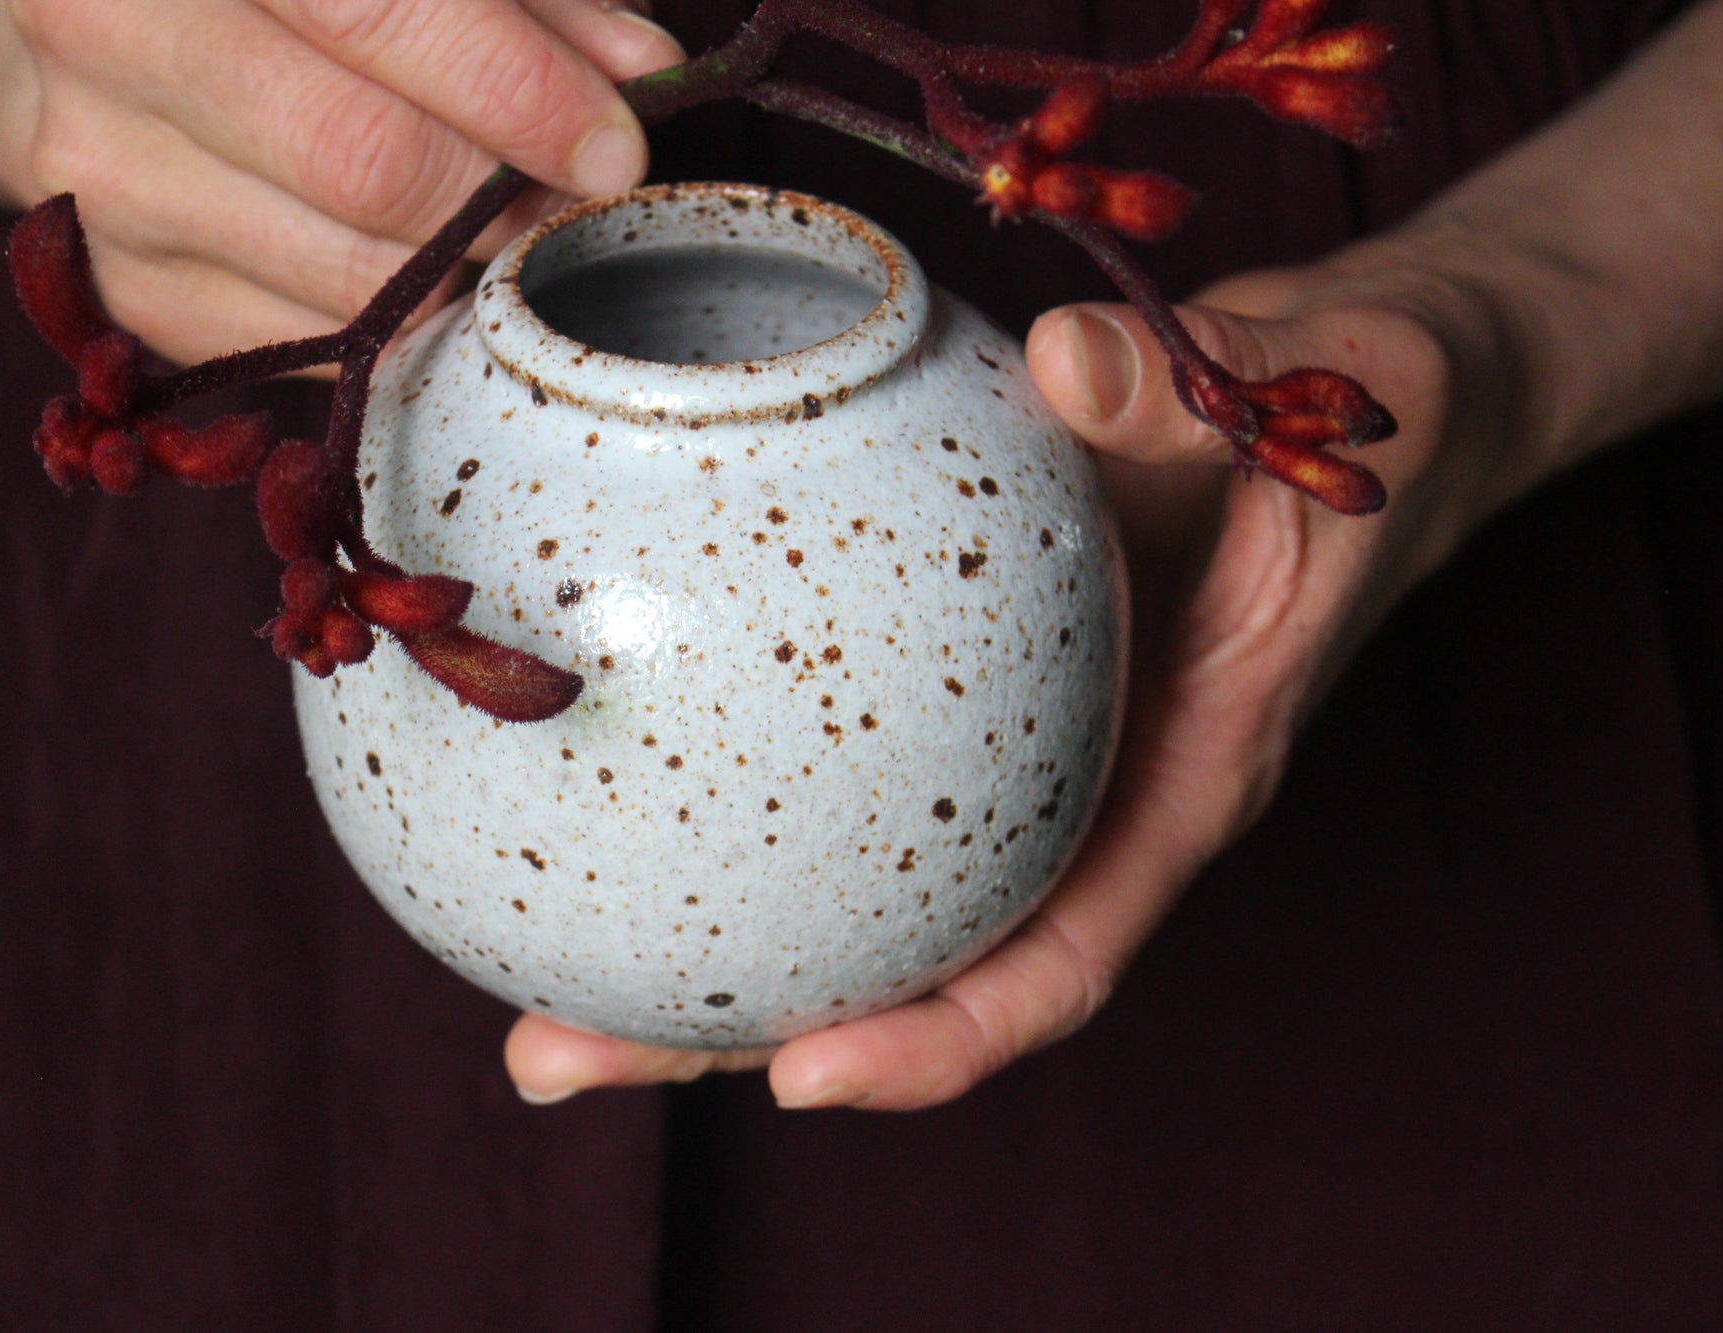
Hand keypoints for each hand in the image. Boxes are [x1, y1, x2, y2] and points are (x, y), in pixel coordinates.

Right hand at [3, 0, 682, 363]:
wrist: (119, 16)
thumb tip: (641, 74)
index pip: (376, 10)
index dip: (516, 87)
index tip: (612, 143)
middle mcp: (107, 29)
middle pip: (360, 158)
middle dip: (499, 196)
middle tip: (571, 198)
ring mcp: (99, 169)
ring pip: (339, 273)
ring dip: (462, 274)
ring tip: (509, 234)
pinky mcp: (119, 283)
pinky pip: (305, 342)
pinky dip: (398, 324)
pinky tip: (426, 273)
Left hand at [506, 255, 1497, 1108]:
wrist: (1367, 404)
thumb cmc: (1361, 430)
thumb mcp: (1303, 411)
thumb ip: (1195, 403)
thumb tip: (1070, 363)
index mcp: (1175, 787)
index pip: (1057, 962)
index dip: (938, 1043)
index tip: (800, 1074)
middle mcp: (1074, 800)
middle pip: (901, 968)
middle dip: (728, 1034)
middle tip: (550, 1058)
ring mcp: (1009, 754)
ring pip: (845, 891)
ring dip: (689, 950)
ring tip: (526, 985)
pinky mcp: (958, 685)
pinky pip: (829, 766)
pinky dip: (716, 796)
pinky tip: (592, 784)